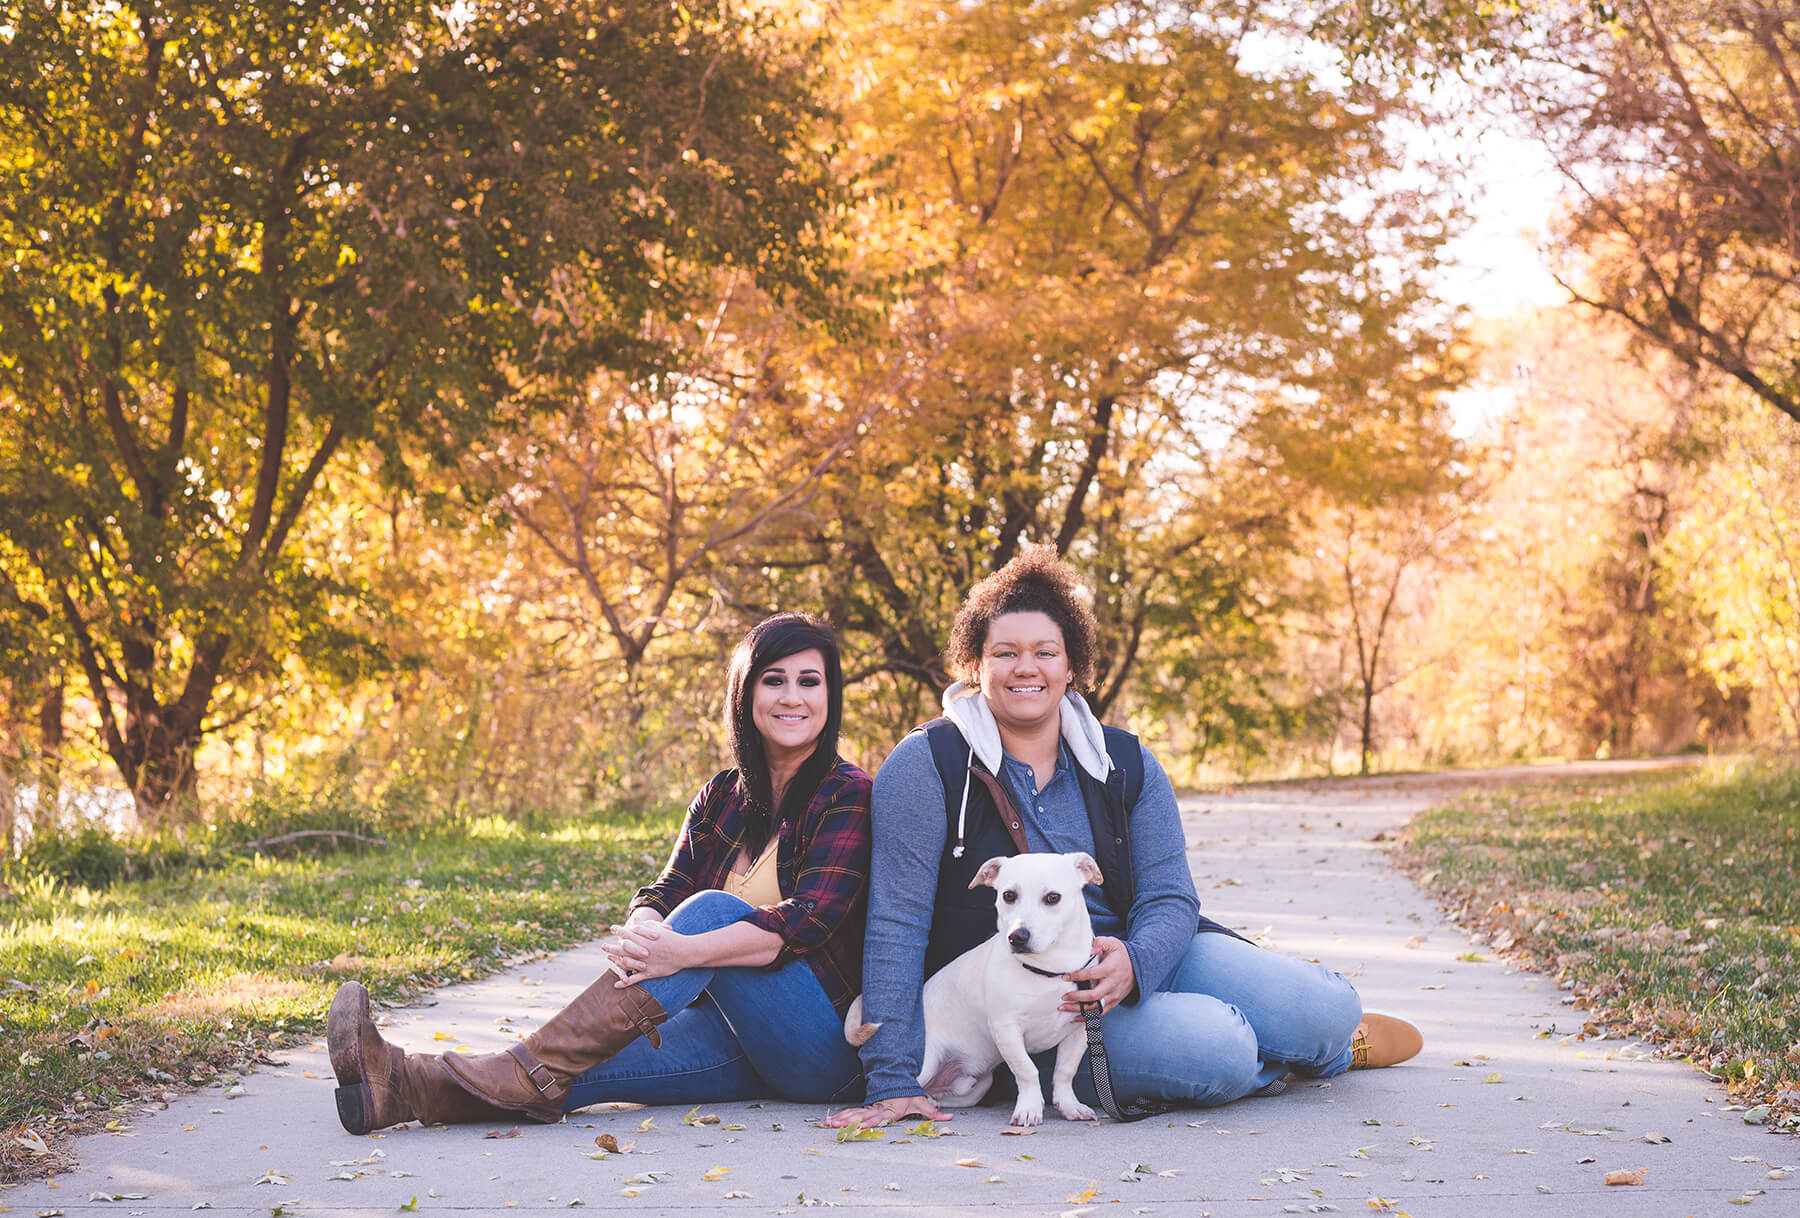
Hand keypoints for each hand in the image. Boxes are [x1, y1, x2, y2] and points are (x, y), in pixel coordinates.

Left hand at [603, 920, 691, 985]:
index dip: (618, 930)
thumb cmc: (672, 939)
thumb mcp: (658, 929)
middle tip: (603, 946)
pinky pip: (634, 979)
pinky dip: (624, 982)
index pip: (626, 933)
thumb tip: (634, 921)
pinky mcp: (649, 973)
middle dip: (611, 946)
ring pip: (625, 963)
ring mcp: (644, 963)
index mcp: (643, 940)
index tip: (612, 928)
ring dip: (615, 961)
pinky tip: (616, 984)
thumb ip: (645, 926)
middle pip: (622, 949)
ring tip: (609, 958)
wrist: (685, 952)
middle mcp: (641, 951)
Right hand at [823, 1094, 950, 1127]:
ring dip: (840, 1119)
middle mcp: (876, 1109)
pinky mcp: (865, 1108)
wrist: (896, 1080)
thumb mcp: (920, 1101)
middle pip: (859, 1116)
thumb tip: (949, 1117)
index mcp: (888, 1109)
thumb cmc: (908, 1094)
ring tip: (828, 1123)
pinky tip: (829, 1121)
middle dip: (846, 1120)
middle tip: (834, 1124)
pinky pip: (851, 1113)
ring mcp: (869, 1108)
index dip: (869, 1120)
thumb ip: (932, 1111)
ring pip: (852, 1114)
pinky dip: (840, 1117)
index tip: (860, 1124)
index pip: (877, 1116)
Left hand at [1059, 935, 1134, 1013]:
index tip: (1065, 977)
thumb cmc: (1121, 955)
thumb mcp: (1113, 944)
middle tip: (1063, 996)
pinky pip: (1100, 1013)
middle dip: (1076, 997)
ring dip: (1078, 1010)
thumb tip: (1090, 948)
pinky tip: (1075, 1017)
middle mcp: (1112, 985)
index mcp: (1110, 970)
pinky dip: (1087, 1017)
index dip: (1077, 976)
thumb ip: (1100, 943)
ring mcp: (1113, 996)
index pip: (1091, 975)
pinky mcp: (1113, 1002)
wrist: (1138, 968)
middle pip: (1094, 996)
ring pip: (1096, 1007)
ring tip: (1063, 1008)